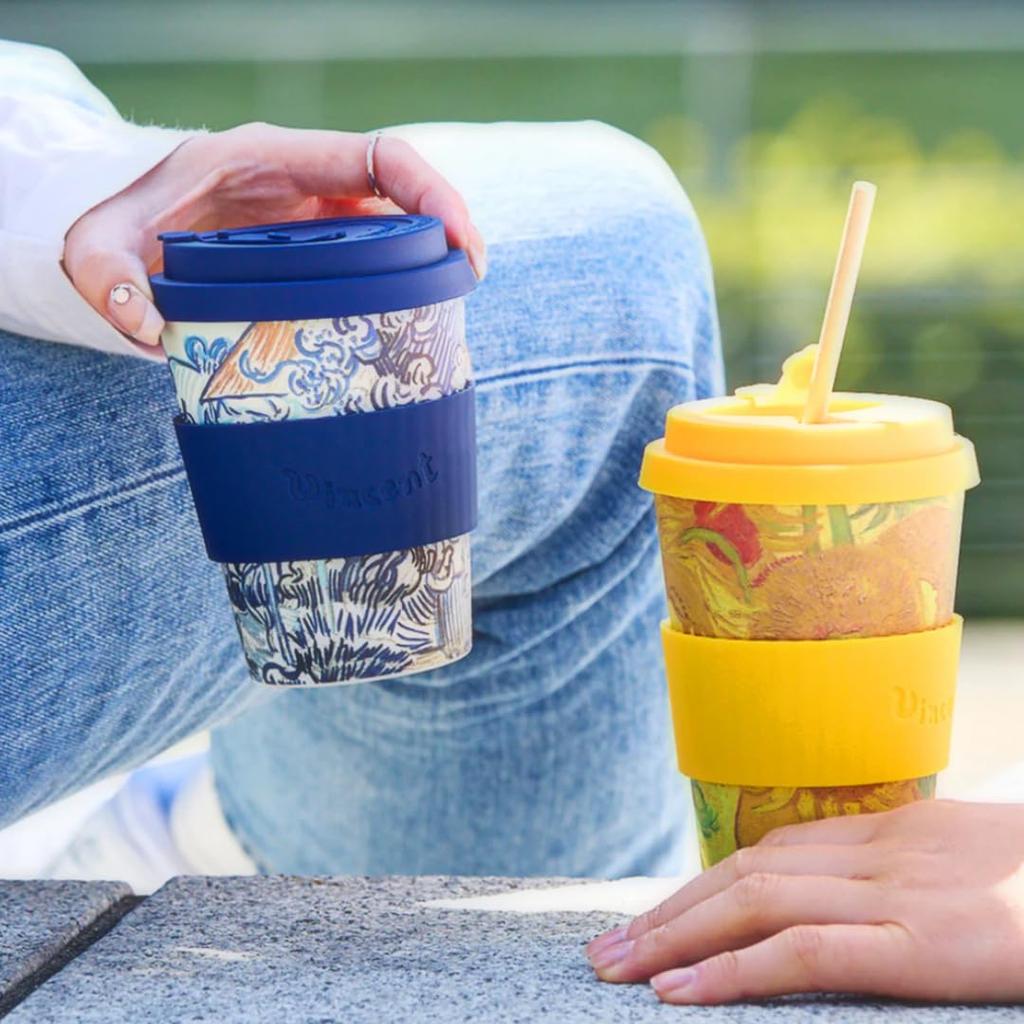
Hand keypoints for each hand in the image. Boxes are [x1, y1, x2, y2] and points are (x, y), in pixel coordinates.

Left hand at [63, 123, 485, 350]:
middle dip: (447, 225)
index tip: (458, 236)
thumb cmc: (123, 225)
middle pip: (399, 189)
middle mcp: (305, 184)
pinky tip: (418, 318)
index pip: (372, 155)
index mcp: (270, 159)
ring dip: (432, 258)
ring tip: (457, 303)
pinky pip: (376, 258)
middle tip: (472, 277)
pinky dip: (404, 282)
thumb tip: (144, 321)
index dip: (427, 189)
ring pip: (394, 225)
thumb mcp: (100, 243)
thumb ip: (105, 272)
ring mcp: (317, 218)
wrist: (127, 233)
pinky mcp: (319, 252)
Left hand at [587, 800, 1023, 1003]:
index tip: (661, 913)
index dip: (707, 883)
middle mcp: (879, 852)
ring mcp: (895, 894)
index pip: (772, 851)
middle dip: (669, 910)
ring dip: (676, 936)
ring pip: (754, 903)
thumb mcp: (973, 861)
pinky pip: (803, 954)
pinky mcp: (919, 945)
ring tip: (618, 968)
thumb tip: (861, 898)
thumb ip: (911, 871)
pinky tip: (680, 995)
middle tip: (608, 945)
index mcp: (892, 832)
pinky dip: (732, 971)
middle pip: (745, 872)